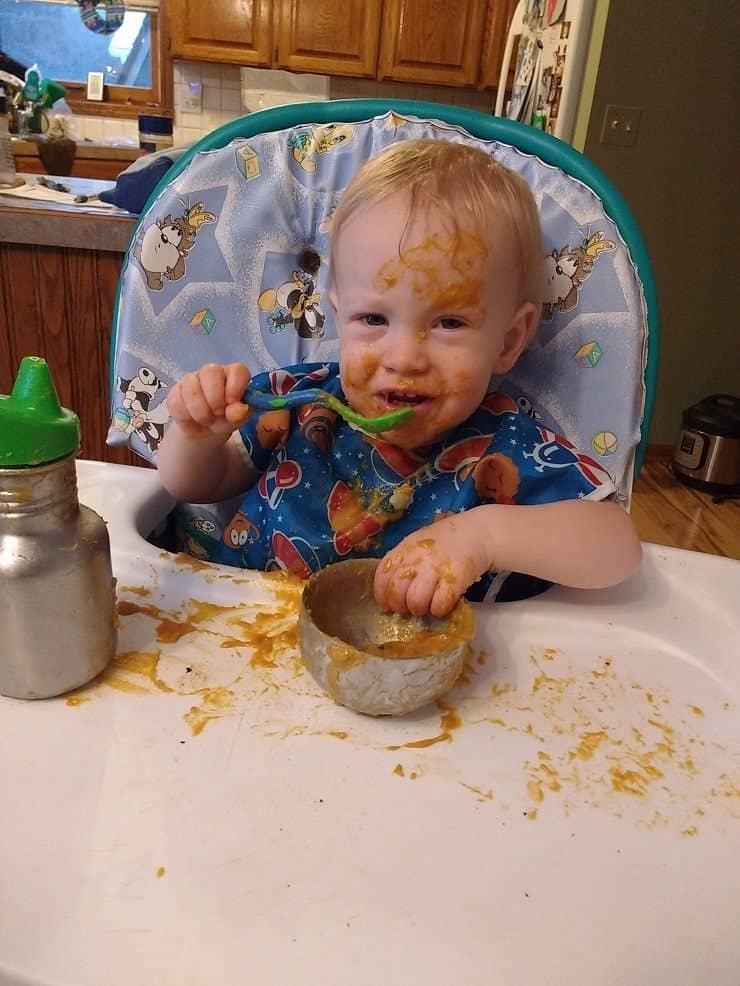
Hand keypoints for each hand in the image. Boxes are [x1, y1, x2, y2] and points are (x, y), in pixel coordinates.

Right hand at [167, 362, 250, 438]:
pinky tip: (192, 421)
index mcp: (233, 375)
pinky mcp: (175, 392)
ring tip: (207, 421)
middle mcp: (212, 372)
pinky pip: (176, 401)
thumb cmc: (225, 418)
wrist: (204, 430)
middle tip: (218, 413)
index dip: (236, 387)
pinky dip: (185, 416)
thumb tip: (239, 411)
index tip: (232, 404)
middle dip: (215, 397)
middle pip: (210, 371)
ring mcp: (192, 379)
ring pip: (190, 385)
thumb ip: (240, 413)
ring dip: (200, 409)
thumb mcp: (236, 419)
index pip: (238, 370)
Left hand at [374, 510, 492, 617]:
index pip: (382, 576)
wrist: (477, 532)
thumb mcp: (416, 544)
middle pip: (396, 592)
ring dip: (419, 609)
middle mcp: (416, 560)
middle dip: (400, 607)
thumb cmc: (444, 541)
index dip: (381, 595)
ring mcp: (434, 570)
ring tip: (426, 607)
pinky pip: (439, 605)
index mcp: (404, 549)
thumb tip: (390, 590)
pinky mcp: (454, 581)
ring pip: (415, 601)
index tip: (385, 606)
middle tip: (408, 608)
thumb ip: (403, 562)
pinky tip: (442, 605)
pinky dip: (439, 610)